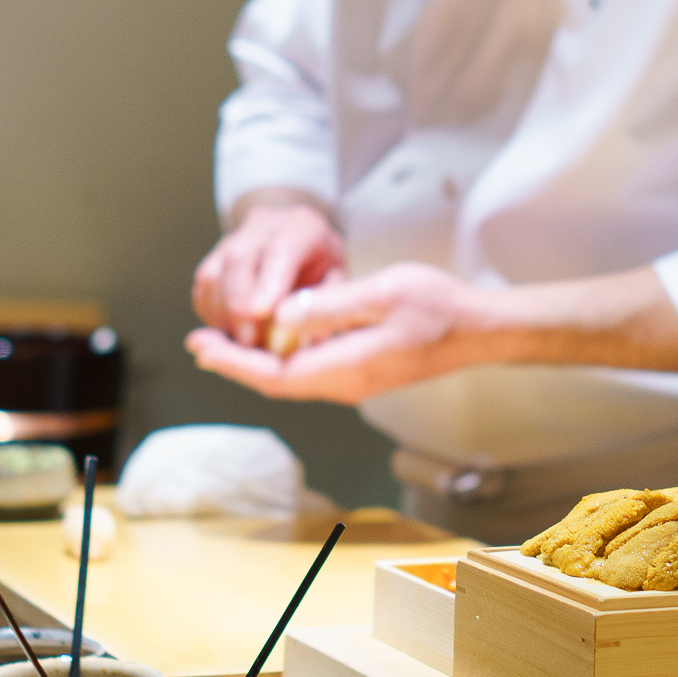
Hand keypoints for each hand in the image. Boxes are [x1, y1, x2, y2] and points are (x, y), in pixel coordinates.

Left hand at [187, 262, 484, 402]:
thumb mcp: (383, 293)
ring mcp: (354, 381)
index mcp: (347, 367)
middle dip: (234, 362)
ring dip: (254, 361)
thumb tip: (284, 314)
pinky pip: (309, 371)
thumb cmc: (438, 306)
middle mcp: (345, 383)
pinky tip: (271, 338)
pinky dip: (280, 357)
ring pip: (291, 377)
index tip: (201, 346)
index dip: (233, 363)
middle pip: (276, 380)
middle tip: (199, 342)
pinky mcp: (361, 372)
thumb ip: (332, 306)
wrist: (478, 329)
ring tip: (222, 341)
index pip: (275, 374)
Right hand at [191, 195, 345, 346]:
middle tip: (250, 342)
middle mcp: (261, 226)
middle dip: (239, 306)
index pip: (282, 248)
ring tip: (244, 342)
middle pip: (238, 260)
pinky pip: (202, 290)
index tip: (261, 312)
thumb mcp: (337, 276)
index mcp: (302, 226)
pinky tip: (231, 332)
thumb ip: (325, 303)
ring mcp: (230, 240)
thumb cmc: (319, 263)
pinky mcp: (212, 261)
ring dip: (224, 315)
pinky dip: (212, 315)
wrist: (294, 237)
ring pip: (213, 275)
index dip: (269, 281)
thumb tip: (313, 340)